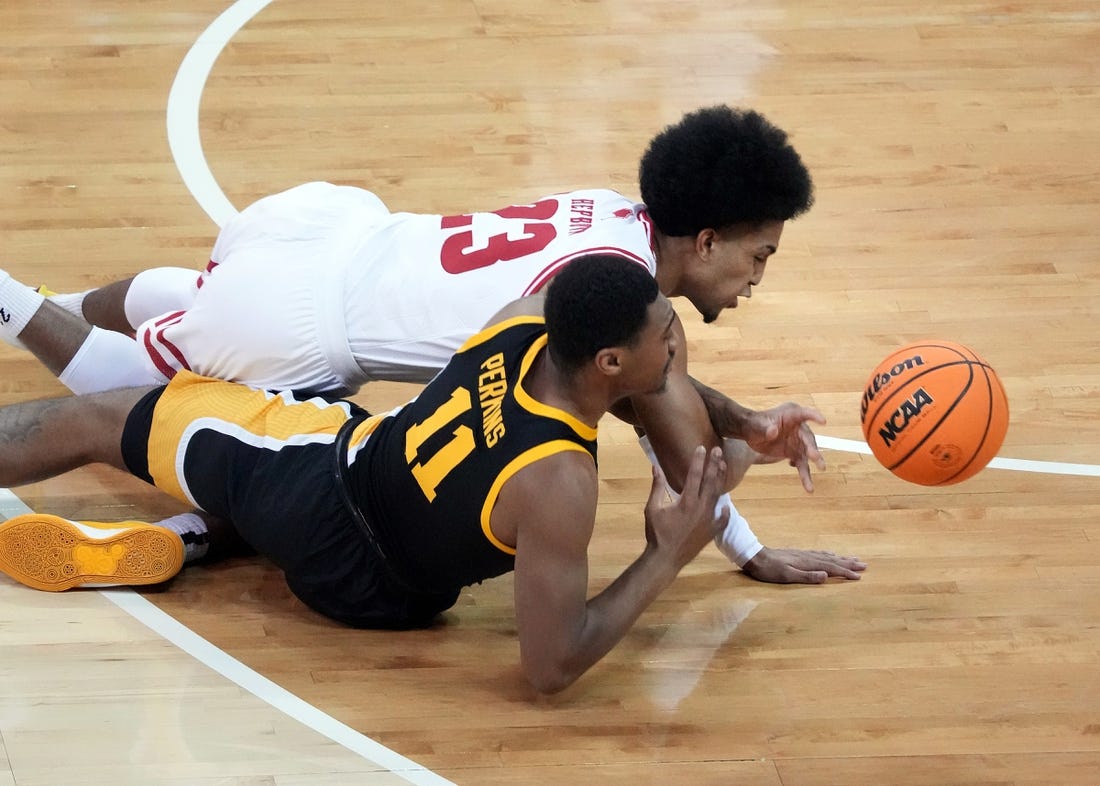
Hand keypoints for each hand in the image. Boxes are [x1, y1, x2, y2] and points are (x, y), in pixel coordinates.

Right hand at [644, 446, 730, 567]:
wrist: (666, 558)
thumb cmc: (657, 533)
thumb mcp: (652, 508)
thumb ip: (657, 487)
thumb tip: (656, 467)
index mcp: (686, 501)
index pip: (694, 475)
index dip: (698, 460)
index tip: (701, 448)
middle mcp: (701, 508)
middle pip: (710, 481)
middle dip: (714, 464)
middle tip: (718, 451)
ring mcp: (708, 520)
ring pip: (717, 496)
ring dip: (720, 480)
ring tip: (723, 467)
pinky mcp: (711, 532)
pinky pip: (722, 519)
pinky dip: (724, 511)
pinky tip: (726, 505)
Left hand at [738, 403, 826, 491]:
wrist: (751, 433)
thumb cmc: (754, 424)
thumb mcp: (757, 425)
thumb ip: (765, 428)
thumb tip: (773, 432)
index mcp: (791, 414)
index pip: (804, 414)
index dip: (814, 416)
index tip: (823, 421)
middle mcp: (798, 428)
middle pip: (808, 438)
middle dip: (812, 448)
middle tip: (815, 458)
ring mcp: (798, 442)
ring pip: (808, 455)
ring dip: (812, 466)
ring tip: (814, 480)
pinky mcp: (794, 453)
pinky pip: (802, 465)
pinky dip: (805, 476)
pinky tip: (808, 486)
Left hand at [741, 546, 866, 583]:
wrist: (755, 556)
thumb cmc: (769, 570)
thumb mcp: (786, 576)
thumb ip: (806, 576)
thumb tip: (825, 575)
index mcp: (807, 563)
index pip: (831, 568)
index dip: (845, 572)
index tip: (859, 576)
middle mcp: (808, 557)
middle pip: (832, 560)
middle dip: (849, 564)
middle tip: (864, 565)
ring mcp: (804, 554)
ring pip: (827, 556)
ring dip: (841, 558)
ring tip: (854, 559)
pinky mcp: (798, 554)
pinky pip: (819, 553)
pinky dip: (829, 554)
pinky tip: (831, 554)